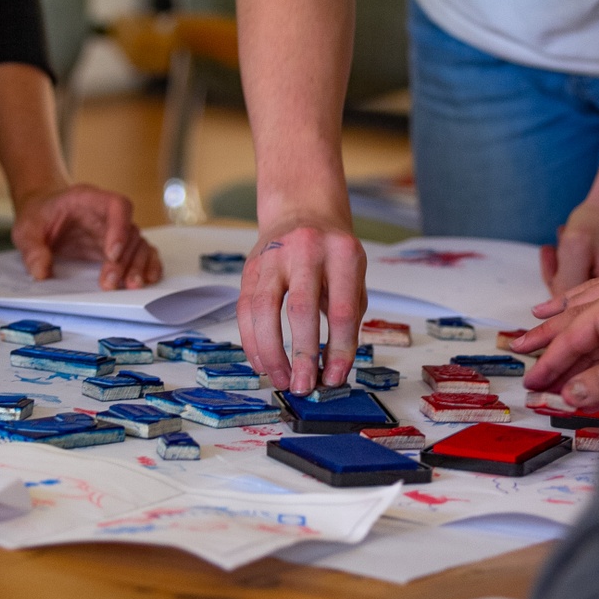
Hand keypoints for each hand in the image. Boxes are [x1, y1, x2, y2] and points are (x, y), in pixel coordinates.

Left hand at [11, 184, 161, 289]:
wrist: (43, 214)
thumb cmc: (39, 216)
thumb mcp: (26, 229)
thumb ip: (32, 248)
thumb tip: (41, 271)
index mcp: (89, 199)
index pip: (117, 206)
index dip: (119, 228)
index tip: (110, 254)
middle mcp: (108, 214)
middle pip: (130, 232)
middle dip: (124, 260)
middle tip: (110, 283)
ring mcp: (116, 231)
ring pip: (139, 245)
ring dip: (138, 266)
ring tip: (130, 286)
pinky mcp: (118, 247)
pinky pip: (141, 253)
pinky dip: (147, 266)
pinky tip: (146, 280)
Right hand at [237, 224, 366, 394]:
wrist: (302, 211)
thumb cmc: (331, 253)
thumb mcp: (353, 275)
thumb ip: (347, 316)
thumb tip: (333, 368)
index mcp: (343, 254)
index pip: (342, 311)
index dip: (339, 350)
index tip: (335, 378)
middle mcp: (307, 251)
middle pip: (301, 310)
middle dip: (303, 355)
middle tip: (304, 386)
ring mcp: (274, 256)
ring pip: (264, 310)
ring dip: (271, 353)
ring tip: (281, 380)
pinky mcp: (250, 267)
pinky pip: (245, 309)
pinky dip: (251, 341)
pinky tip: (261, 363)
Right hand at [519, 285, 598, 408]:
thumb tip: (570, 394)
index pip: (572, 338)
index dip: (551, 362)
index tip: (534, 381)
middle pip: (575, 331)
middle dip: (549, 351)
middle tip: (527, 369)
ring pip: (592, 337)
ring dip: (569, 355)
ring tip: (544, 365)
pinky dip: (591, 349)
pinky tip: (582, 355)